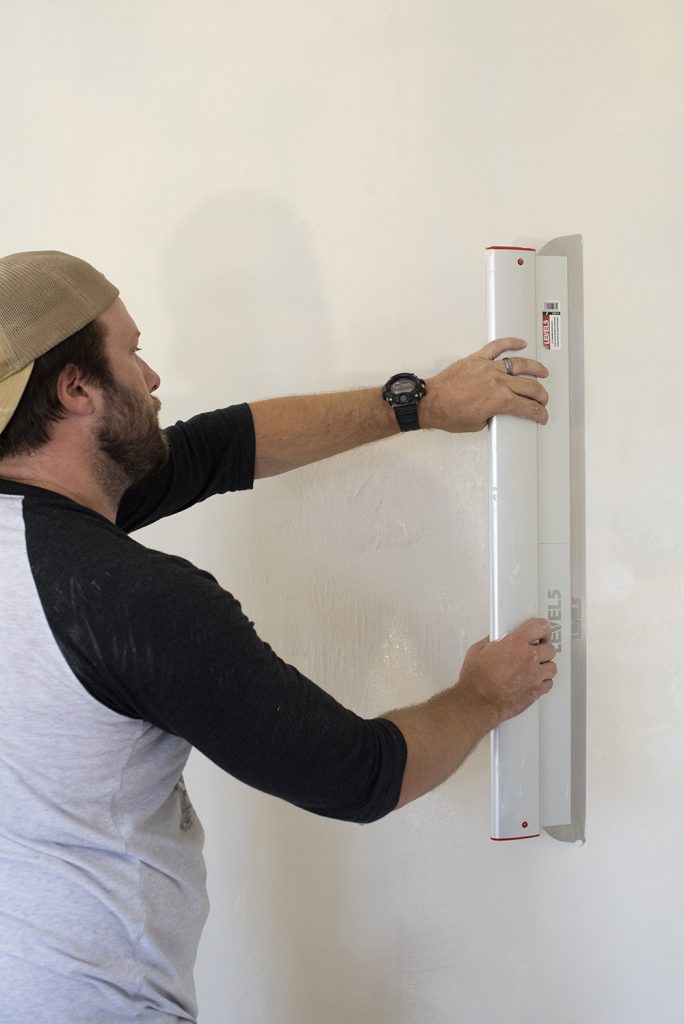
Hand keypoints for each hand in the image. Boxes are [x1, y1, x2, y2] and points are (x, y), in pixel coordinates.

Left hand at [421, 338, 548, 432]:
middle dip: (541, 395)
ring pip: (520, 364)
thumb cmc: (448, 414)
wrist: (430, 403)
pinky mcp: (477, 359)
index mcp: (499, 401)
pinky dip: (510, 342)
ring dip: (535, 369)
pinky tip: (520, 343)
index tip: (541, 415)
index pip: (527, 407)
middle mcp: (496, 382)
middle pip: (529, 386)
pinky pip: (497, 346)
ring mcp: (488, 368)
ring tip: (542, 372)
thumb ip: (495, 415)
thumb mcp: (479, 424)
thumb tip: (502, 411)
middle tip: (542, 399)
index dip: (538, 413)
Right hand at [456, 618, 555, 726]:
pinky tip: (534, 680)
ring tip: (535, 667)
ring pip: (552, 666)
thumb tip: (496, 639)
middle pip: (549, 648)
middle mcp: (528, 658)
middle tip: (537, 650)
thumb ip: (492, 641)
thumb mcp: (478, 650)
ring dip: (544, 665)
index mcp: (514, 643)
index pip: (539, 627)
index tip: (541, 630)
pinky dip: (543, 681)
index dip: (542, 627)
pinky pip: (549, 683)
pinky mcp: (536, 691)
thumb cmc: (476, 679)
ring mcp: (534, 675)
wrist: (478, 701)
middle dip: (543, 648)